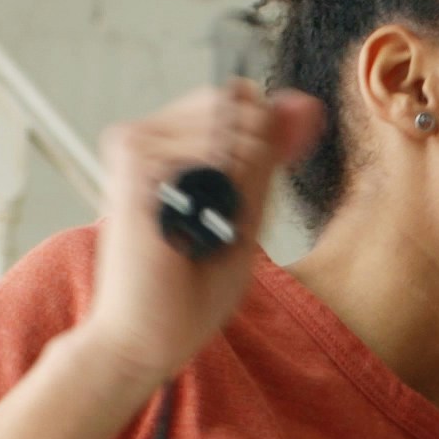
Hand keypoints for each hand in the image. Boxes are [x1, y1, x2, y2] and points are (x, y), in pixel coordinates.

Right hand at [77, 81, 327, 381]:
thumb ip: (270, 159)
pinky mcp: (133, 161)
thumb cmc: (186, 294)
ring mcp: (138, 144)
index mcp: (174, 148)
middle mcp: (152, 138)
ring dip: (236, 181)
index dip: (267, 128)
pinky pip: (207, 143)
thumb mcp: (246, 219)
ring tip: (202, 228)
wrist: (144, 339)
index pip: (238, 99)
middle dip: (252, 157)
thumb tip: (305, 104)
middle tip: (223, 218)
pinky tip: (191, 220)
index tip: (260, 184)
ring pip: (225, 119)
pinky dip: (217, 186)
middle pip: (233, 101)